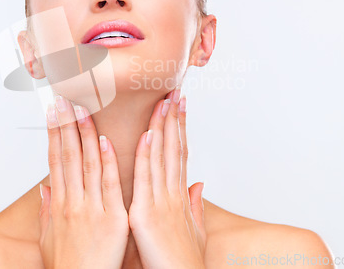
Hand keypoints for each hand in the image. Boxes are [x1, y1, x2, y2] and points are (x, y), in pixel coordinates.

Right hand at [38, 95, 129, 268]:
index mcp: (60, 204)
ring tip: (82, 109)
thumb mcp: (48, 239)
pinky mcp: (113, 219)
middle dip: (65, 126)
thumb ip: (47, 211)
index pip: (56, 160)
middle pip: (68, 156)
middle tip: (63, 100)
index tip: (52, 114)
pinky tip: (104, 141)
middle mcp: (73, 202)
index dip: (54, 135)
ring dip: (85, 134)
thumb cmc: (68, 266)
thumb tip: (44, 189)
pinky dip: (106, 162)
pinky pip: (109, 185)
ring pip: (87, 164)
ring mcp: (92, 209)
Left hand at [128, 87, 206, 268]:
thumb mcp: (192, 231)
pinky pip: (146, 179)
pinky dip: (147, 155)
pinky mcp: (146, 213)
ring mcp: (161, 202)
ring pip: (162, 156)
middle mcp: (172, 194)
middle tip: (175, 92)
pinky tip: (148, 134)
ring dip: (163, 127)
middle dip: (175, 119)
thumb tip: (198, 184)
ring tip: (165, 100)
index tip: (180, 107)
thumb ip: (195, 206)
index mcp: (178, 197)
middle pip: (174, 148)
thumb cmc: (183, 263)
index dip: (180, 129)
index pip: (179, 154)